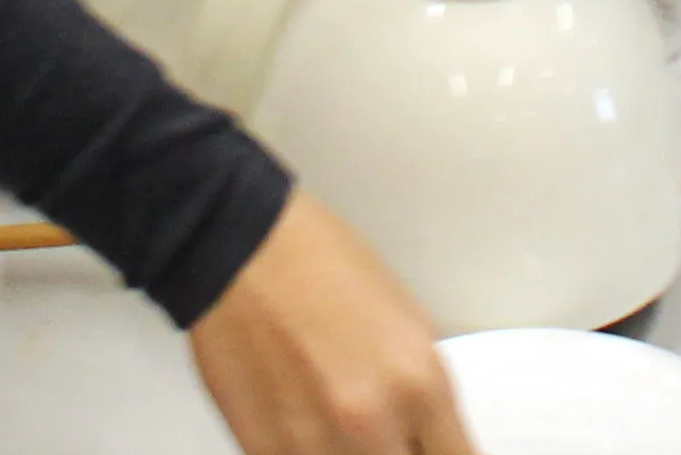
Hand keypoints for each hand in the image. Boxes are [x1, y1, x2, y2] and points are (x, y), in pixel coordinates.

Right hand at [188, 193, 478, 454]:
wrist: (237, 246)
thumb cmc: (314, 263)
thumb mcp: (407, 322)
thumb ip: (422, 395)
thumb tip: (427, 435)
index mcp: (419, 384)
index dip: (443, 453)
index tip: (432, 446)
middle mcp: (370, 423)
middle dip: (396, 447)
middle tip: (384, 426)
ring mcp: (314, 445)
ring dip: (351, 449)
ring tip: (332, 409)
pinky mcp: (265, 452)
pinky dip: (308, 448)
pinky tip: (301, 410)